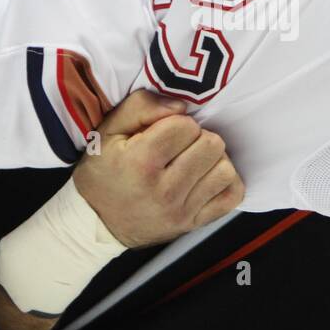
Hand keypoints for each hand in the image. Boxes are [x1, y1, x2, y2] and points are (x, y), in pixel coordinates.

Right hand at [72, 90, 244, 247]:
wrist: (97, 221)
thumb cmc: (103, 172)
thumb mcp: (108, 131)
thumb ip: (141, 106)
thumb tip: (181, 105)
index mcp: (141, 163)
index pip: (186, 126)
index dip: (176, 122)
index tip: (163, 132)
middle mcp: (165, 190)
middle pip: (212, 145)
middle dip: (197, 138)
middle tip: (179, 146)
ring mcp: (182, 210)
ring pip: (225, 169)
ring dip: (212, 160)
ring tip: (192, 162)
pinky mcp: (193, 223)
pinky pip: (232, 195)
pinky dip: (224, 182)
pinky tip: (205, 177)